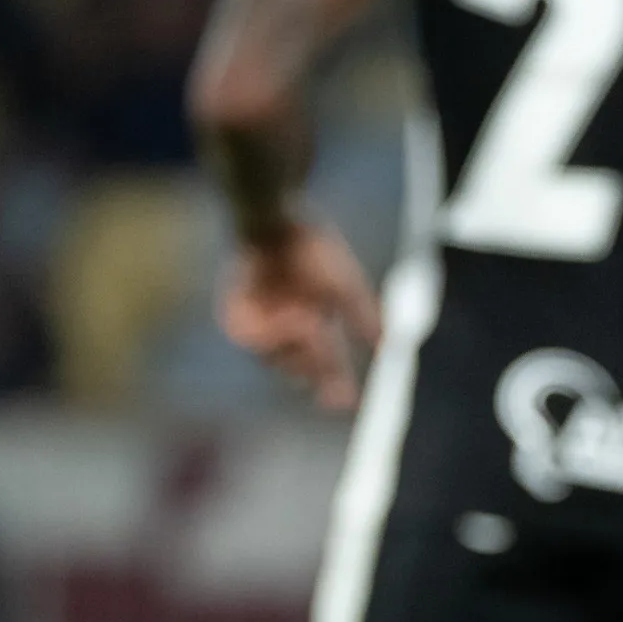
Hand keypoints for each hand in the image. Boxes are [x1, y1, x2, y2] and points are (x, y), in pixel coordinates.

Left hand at [217, 218, 381, 410]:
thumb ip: (362, 316)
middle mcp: (286, 331)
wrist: (275, 217)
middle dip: (315, 366)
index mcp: (314, 325)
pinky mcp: (236, 313)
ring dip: (295, 345)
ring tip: (311, 321)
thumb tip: (386, 345)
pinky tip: (290, 315)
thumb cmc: (310, 248)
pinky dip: (271, 334)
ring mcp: (261, 324)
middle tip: (330, 357)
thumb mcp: (344, 285)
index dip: (336, 386)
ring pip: (275, 357)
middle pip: (300, 367)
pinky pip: (250, 338)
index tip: (348, 404)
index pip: (327, 366)